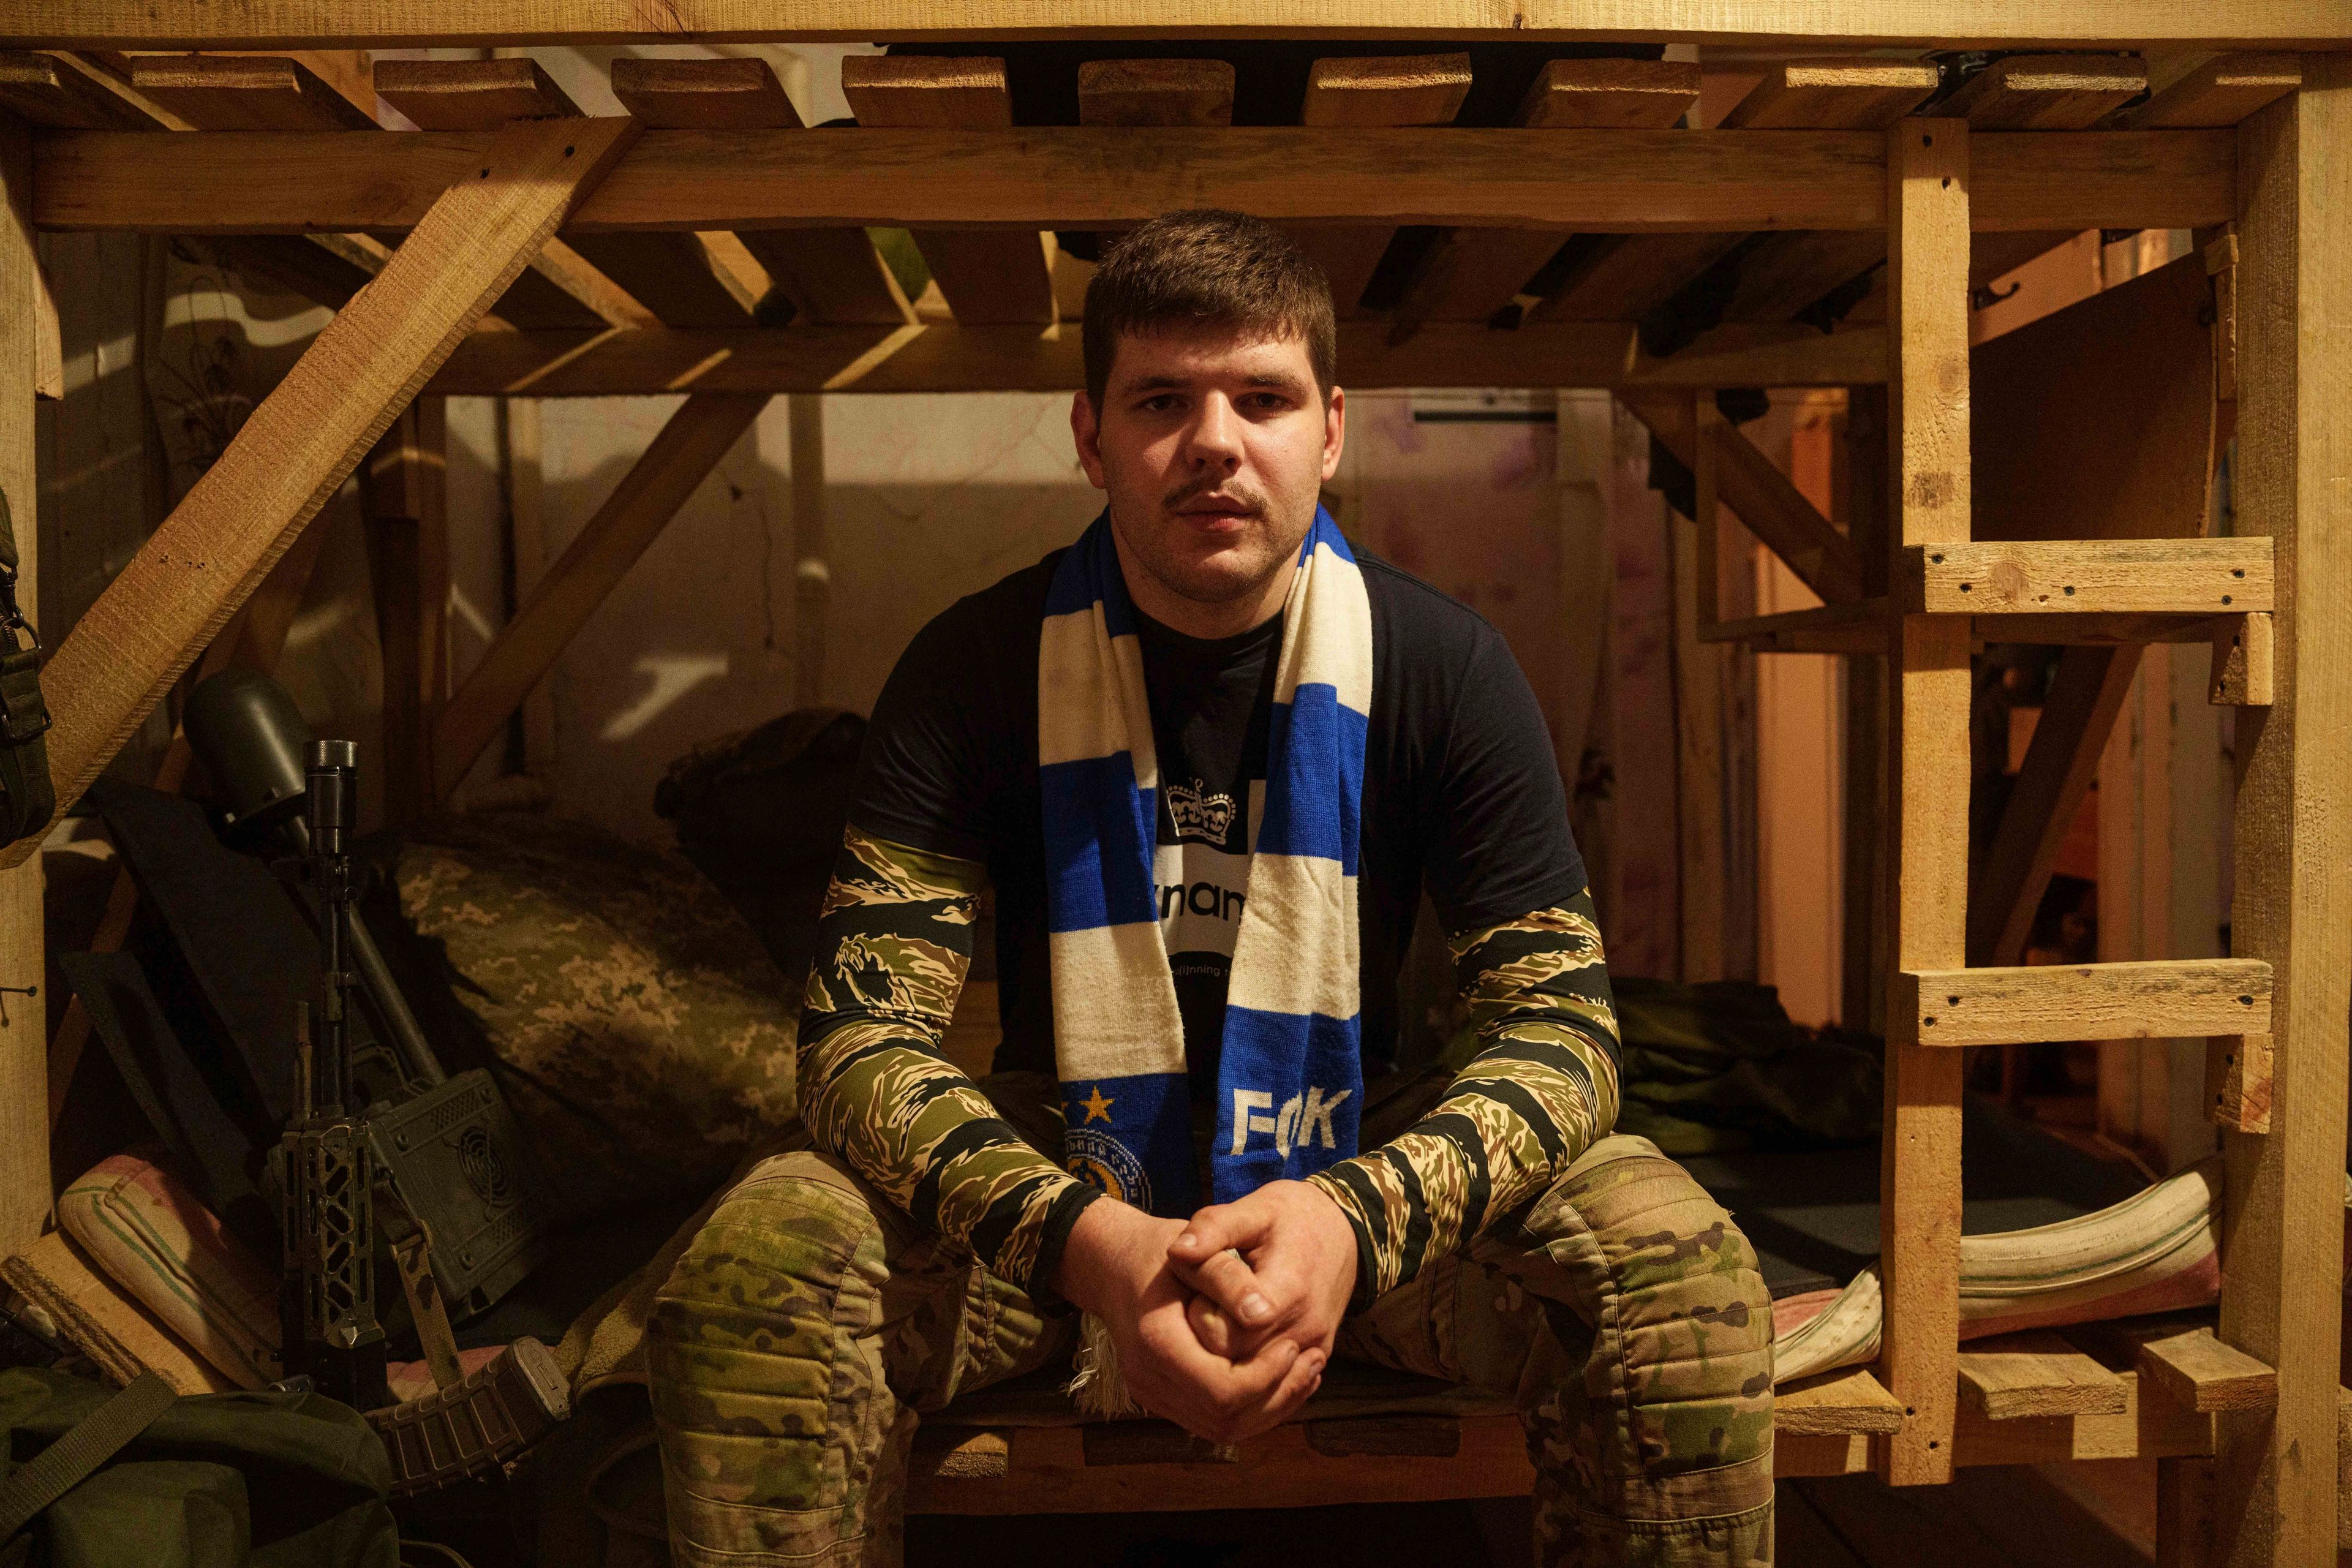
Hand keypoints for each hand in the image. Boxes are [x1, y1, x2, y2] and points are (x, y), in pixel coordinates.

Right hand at [1053, 1197, 1325, 1444]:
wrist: (1114, 1267)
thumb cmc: (1158, 1252)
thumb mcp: (1194, 1252)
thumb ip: (1227, 1278)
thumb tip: (1265, 1315)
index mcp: (1155, 1342)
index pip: (1222, 1391)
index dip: (1266, 1376)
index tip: (1293, 1344)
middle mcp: (1148, 1379)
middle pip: (1225, 1420)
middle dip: (1276, 1395)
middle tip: (1312, 1359)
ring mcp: (1153, 1395)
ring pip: (1223, 1430)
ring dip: (1270, 1407)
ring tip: (1307, 1370)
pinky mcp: (1164, 1399)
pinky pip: (1213, 1420)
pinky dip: (1252, 1406)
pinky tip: (1282, 1378)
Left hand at [1168, 1180, 1356, 1367]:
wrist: (1344, 1230)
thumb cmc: (1292, 1216)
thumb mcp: (1254, 1209)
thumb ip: (1214, 1228)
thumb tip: (1176, 1251)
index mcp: (1286, 1292)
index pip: (1223, 1336)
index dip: (1199, 1316)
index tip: (1200, 1289)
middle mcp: (1304, 1330)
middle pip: (1234, 1365)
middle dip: (1208, 1343)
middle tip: (1206, 1305)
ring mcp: (1313, 1349)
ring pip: (1255, 1384)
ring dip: (1228, 1360)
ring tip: (1224, 1319)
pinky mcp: (1317, 1356)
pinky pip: (1276, 1384)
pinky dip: (1251, 1370)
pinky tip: (1241, 1337)